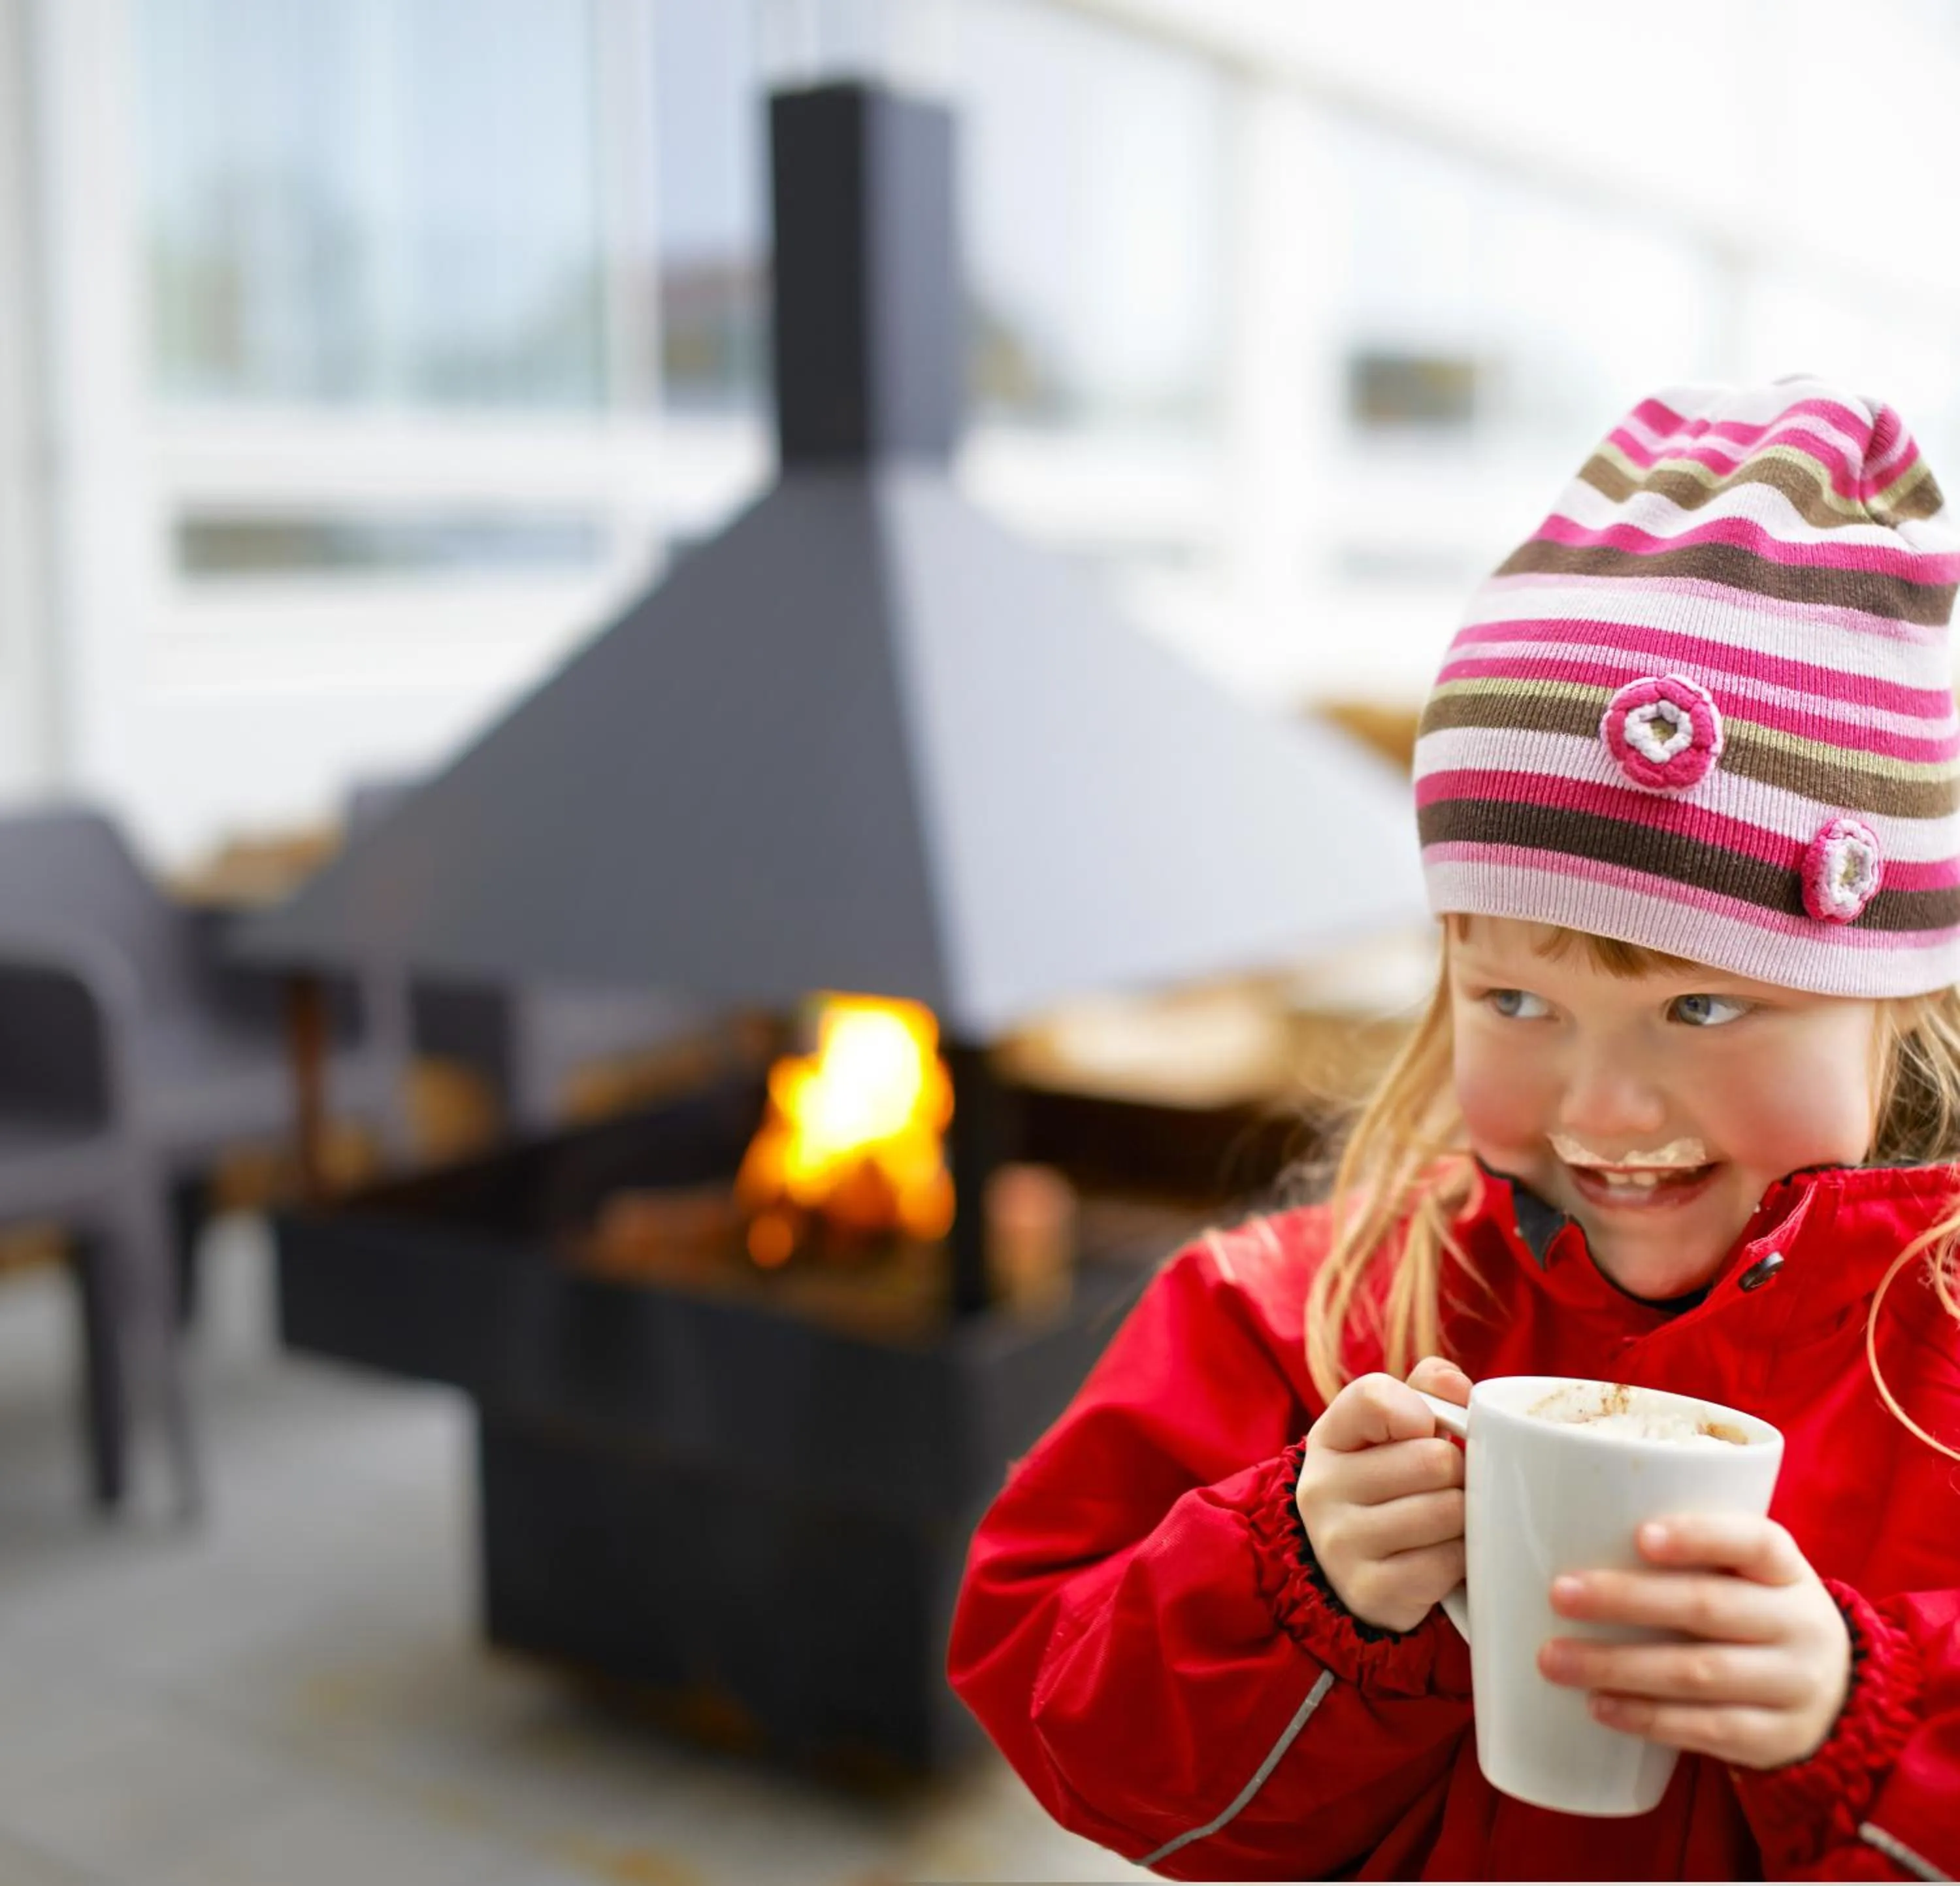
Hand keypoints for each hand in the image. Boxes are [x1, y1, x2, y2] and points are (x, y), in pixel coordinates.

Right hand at [1295, 1356, 1471, 1632]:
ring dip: (1465, 1519)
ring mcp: (1340, 1543)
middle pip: (1433, 1459)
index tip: (1427, 1430)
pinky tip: (1442, 1558)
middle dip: (1459, 1473)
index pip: (1375, 1397)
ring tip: (1447, 1522)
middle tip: (1448, 1486)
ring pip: (1448, 1511)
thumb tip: (1458, 1386)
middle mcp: (1322, 1487)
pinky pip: (1448, 1564)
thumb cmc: (1392, 1485)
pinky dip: (1460, 1561)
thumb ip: (1428, 1392)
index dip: (1421, 1410)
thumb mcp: (1397, 1433)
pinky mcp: (1369, 1590)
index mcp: (1329, 1437)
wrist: (1360, 1572)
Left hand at [1537, 1513, 1851, 1771]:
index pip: (1753, 1542)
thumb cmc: (1752, 1610)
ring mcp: (1794, 1685)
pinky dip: (1648, 1718)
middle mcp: (1800, 1623)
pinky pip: (1707, 1730)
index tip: (1640, 1536)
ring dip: (1618, 1666)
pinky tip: (1599, 1706)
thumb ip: (1687, 1554)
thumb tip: (1568, 1533)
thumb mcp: (1744, 1573)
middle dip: (1625, 1600)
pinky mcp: (1776, 1739)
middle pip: (1708, 1607)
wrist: (1834, 1694)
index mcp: (1786, 1568)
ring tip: (1554, 1659)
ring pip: (1699, 1673)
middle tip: (1559, 1594)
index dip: (1699, 1536)